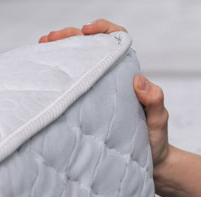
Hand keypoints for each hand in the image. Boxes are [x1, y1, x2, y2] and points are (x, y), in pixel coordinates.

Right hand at [39, 20, 171, 168]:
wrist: (149, 163)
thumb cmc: (155, 139)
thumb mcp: (158, 120)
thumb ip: (154, 100)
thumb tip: (139, 80)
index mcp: (128, 76)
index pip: (117, 41)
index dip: (102, 31)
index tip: (87, 31)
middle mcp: (112, 79)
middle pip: (91, 47)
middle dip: (70, 37)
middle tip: (52, 38)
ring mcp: (98, 92)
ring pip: (78, 62)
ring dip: (60, 51)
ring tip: (43, 47)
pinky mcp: (87, 106)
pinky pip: (71, 86)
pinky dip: (56, 74)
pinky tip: (42, 71)